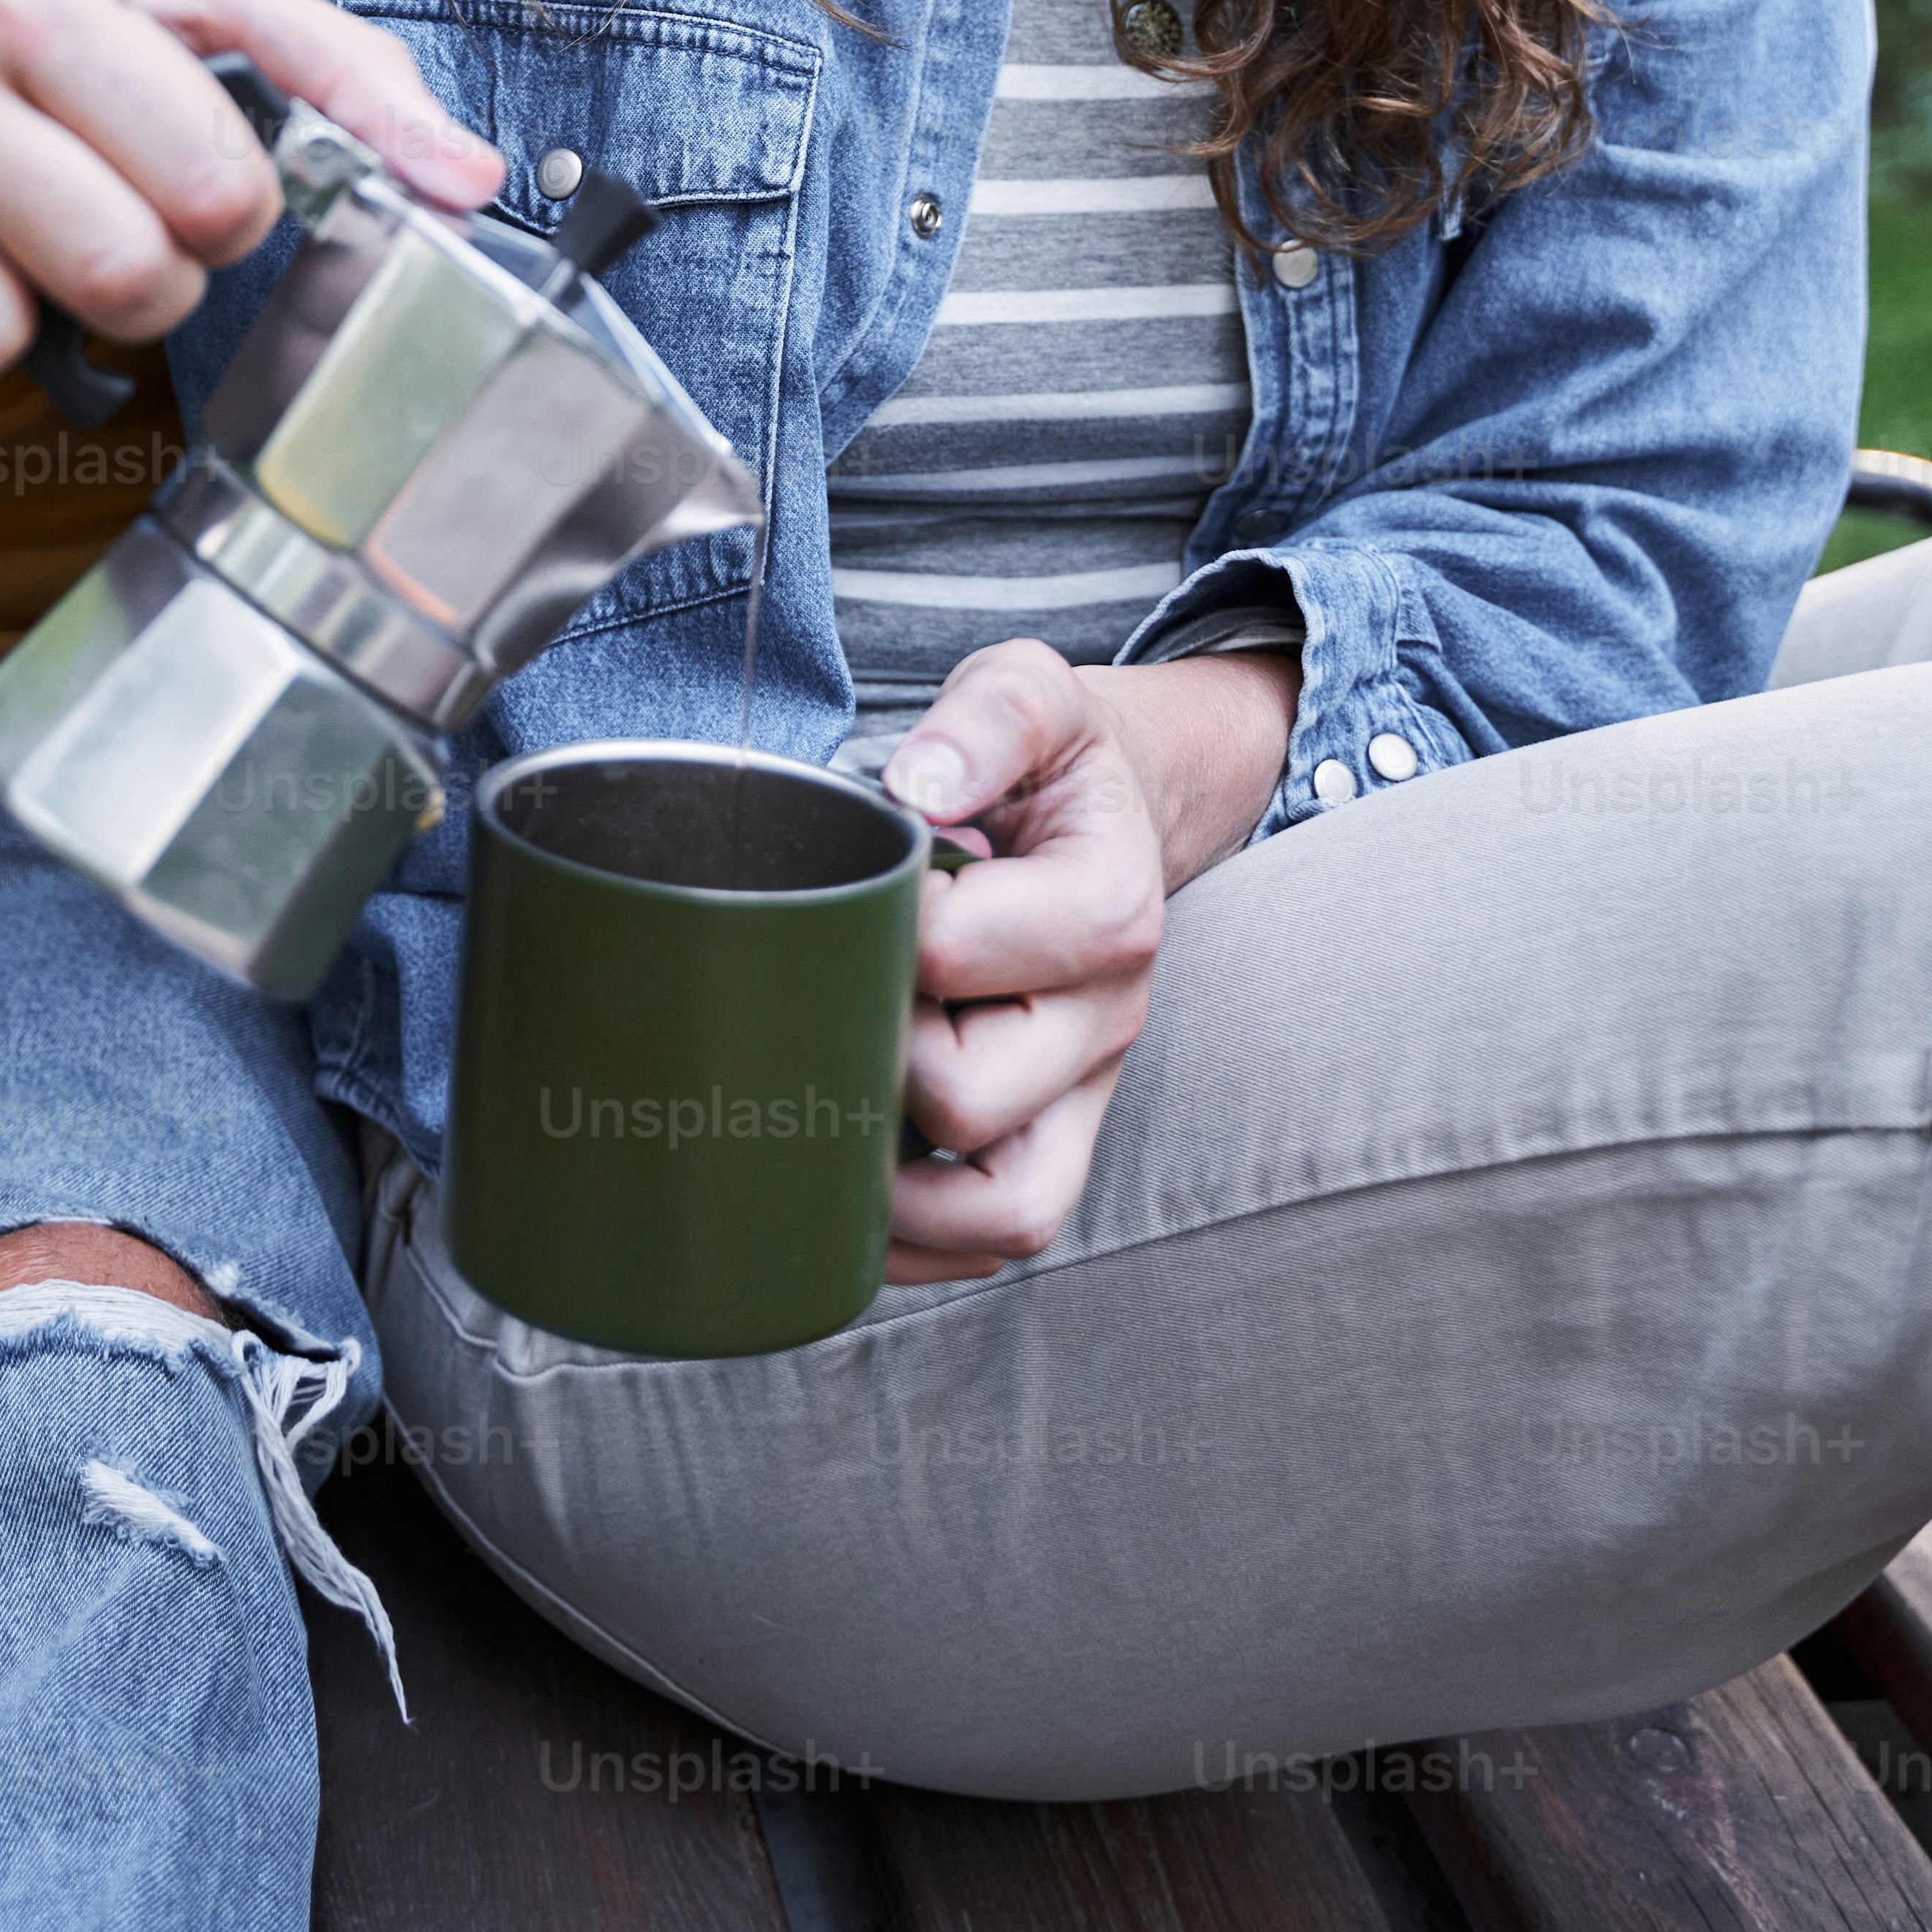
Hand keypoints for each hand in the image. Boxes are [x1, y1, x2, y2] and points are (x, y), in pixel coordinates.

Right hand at [0, 0, 504, 419]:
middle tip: (105, 234)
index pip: (211, 186)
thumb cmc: (20, 25)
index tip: (192, 186)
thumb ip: (338, 76)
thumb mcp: (181, 4)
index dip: (225, 214)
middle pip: (111, 278)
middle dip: (138, 284)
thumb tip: (473, 183)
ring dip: (16, 324)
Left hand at [879, 639, 1299, 1280]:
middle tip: (819, 997)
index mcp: (1106, 905)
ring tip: (812, 1128)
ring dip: (894, 1194)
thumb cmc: (1055, 761)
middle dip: (869, 1055)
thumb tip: (917, 782)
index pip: (957, 952)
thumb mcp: (1031, 693)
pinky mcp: (1057, 1134)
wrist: (1118, 811)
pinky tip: (847, 1190)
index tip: (849, 887)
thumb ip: (985, 720)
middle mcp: (1107, 1017)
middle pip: (970, 1096)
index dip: (871, 927)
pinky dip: (922, 1238)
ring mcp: (1085, 1091)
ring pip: (1008, 1209)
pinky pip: (1001, 1232)